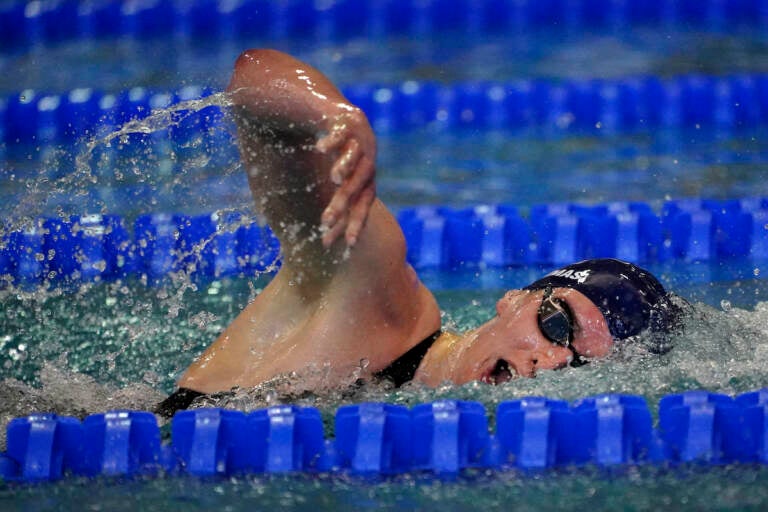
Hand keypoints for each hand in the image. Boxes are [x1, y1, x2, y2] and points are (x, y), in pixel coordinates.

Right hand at [316, 108, 376, 248]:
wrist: (343, 117)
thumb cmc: (341, 159)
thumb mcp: (340, 185)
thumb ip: (337, 210)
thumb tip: (326, 245)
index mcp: (367, 180)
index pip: (364, 205)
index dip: (357, 223)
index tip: (349, 244)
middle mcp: (368, 162)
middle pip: (358, 185)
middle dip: (343, 202)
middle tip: (325, 220)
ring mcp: (359, 142)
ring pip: (354, 158)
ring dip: (346, 167)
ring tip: (334, 179)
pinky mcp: (347, 122)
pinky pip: (340, 133)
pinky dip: (332, 140)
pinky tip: (319, 149)